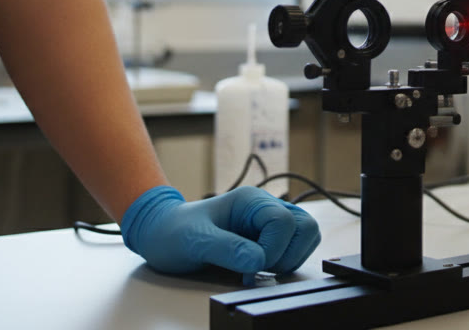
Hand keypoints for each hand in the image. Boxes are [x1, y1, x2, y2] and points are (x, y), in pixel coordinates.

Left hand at [120, 185, 320, 279]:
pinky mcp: (268, 236)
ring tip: (261, 268)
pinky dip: (286, 261)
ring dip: (290, 258)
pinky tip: (260, 268)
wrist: (162, 233)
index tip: (249, 265)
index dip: (273, 249)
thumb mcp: (194, 241)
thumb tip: (258, 261)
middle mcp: (265, 207)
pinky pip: (296, 246)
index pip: (284, 222)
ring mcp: (268, 222)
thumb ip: (227, 249)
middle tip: (260, 267)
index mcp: (250, 200)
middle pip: (305, 226)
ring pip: (306, 235)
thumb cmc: (173, 232)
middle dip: (288, 254)